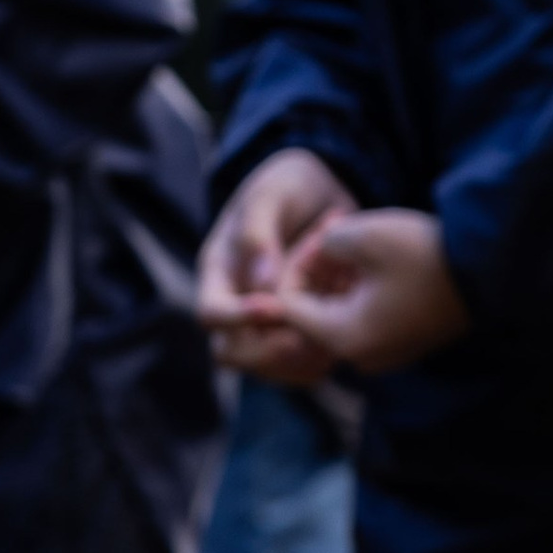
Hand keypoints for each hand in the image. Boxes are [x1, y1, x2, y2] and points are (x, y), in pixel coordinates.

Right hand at [200, 148, 351, 382]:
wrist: (326, 191)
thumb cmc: (290, 185)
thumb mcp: (271, 194)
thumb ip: (258, 233)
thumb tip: (260, 282)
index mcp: (220, 272)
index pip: (211, 312)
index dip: (236, 318)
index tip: (274, 307)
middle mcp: (237, 303)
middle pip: (233, 352)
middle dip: (266, 351)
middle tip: (304, 340)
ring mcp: (266, 322)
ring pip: (267, 367)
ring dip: (296, 363)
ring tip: (329, 347)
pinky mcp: (299, 328)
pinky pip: (300, 364)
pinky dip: (318, 361)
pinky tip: (341, 347)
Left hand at [269, 207, 472, 377]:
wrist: (490, 271)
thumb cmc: (424, 254)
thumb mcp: (364, 236)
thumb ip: (324, 244)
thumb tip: (322, 251)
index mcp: (343, 336)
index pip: (288, 307)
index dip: (295, 265)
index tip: (319, 235)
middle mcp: (360, 355)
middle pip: (315, 312)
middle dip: (319, 268)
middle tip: (333, 229)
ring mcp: (386, 353)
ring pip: (342, 312)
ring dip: (341, 275)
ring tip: (354, 236)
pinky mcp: (407, 342)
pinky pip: (369, 318)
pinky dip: (363, 288)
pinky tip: (377, 257)